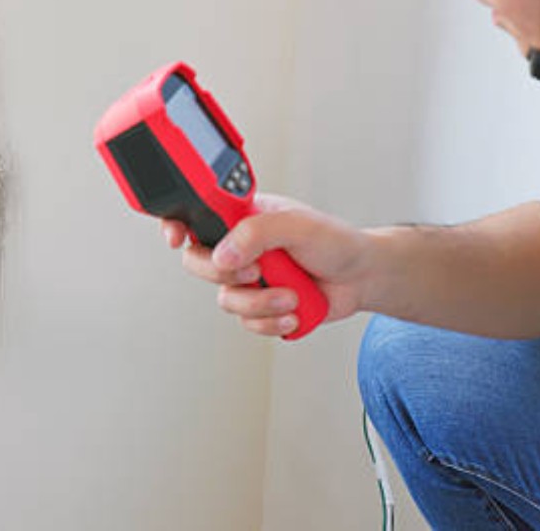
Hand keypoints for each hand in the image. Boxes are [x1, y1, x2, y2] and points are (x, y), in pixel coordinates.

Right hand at [162, 193, 372, 336]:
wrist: (363, 279)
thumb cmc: (335, 242)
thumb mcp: (297, 225)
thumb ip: (256, 233)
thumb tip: (223, 255)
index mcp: (241, 217)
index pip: (196, 216)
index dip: (176, 226)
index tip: (176, 238)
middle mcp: (240, 248)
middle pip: (200, 263)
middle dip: (226, 275)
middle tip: (256, 272)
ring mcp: (249, 279)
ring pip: (226, 299)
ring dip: (260, 303)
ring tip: (291, 295)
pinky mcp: (261, 307)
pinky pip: (247, 322)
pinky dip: (271, 322)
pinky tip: (294, 311)